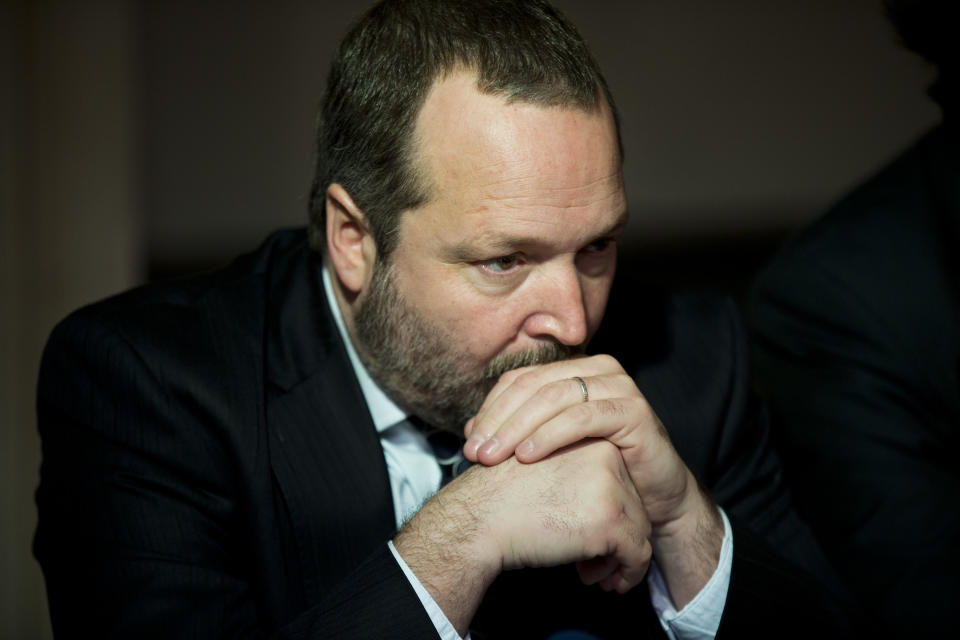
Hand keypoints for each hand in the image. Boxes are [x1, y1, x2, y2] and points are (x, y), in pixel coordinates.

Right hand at [394, 439, 651, 634]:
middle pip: (632, 503)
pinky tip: (599, 581)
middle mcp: (606, 455)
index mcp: (588, 436)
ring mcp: (611, 486)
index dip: (604, 510)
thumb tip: (590, 504)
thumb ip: (569, 471)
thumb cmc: (494, 495)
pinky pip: (636, 553)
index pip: (618, 478)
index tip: (582, 531)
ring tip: (591, 573)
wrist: (477, 516)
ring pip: (638, 528)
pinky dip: (625, 572)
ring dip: (618, 556)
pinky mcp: (611, 519)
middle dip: (612, 536)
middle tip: (586, 559)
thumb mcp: (538, 465)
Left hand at [462, 354, 722, 606]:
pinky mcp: (633, 410)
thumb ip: (516, 431)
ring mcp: (618, 386)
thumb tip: (468, 430)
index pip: (520, 380)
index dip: (490, 409)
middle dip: (499, 419)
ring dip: (518, 427)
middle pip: (533, 386)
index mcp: (574, 370)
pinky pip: (583, 417)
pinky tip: (527, 456)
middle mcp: (597, 369)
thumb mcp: (552, 447)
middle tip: (476, 452)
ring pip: (554, 398)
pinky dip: (550, 435)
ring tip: (494, 456)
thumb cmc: (599, 471)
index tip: (468, 443)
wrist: (653, 498)